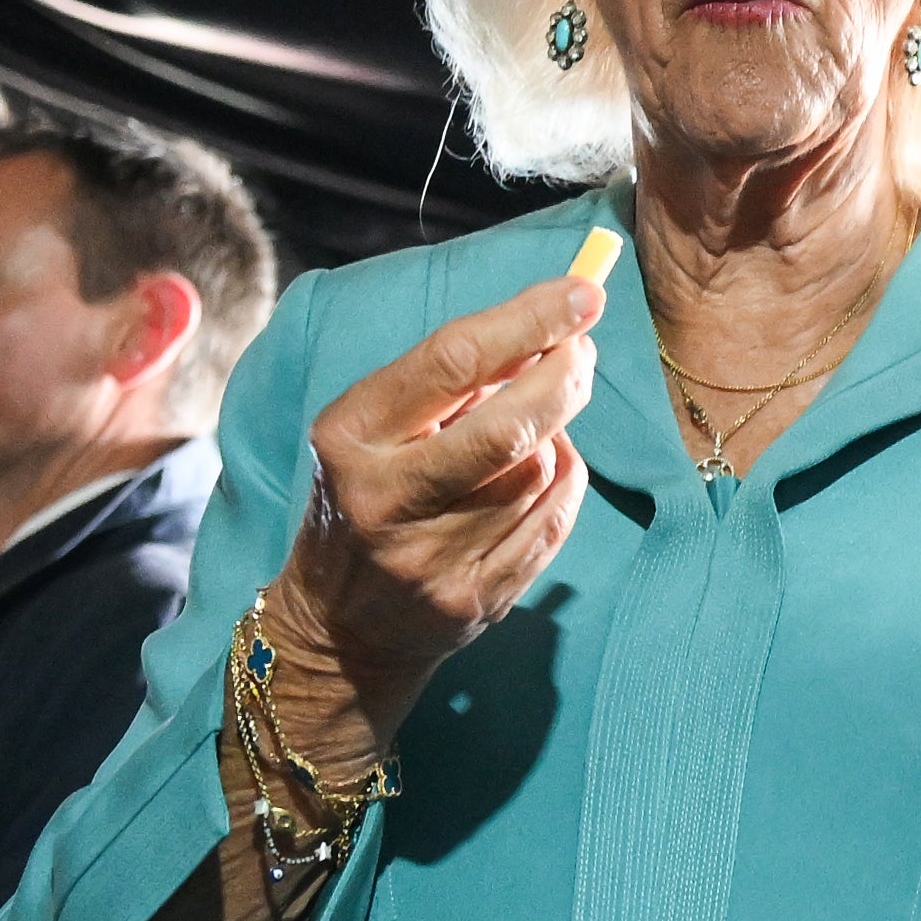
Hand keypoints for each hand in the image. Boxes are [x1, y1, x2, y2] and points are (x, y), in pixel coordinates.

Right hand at [277, 266, 606, 741]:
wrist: (336, 628)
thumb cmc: (368, 497)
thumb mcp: (374, 431)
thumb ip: (447, 381)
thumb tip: (549, 329)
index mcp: (350, 435)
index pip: (452, 360)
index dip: (528, 320)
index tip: (583, 292)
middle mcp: (383, 497)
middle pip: (506, 427)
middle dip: (564, 377)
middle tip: (584, 351)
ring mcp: (428, 557)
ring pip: (537, 473)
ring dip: (555, 436)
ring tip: (534, 428)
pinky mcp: (472, 599)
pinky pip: (552, 522)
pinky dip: (564, 485)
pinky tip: (549, 472)